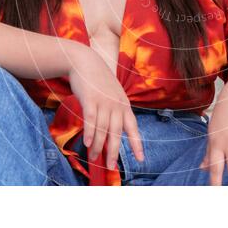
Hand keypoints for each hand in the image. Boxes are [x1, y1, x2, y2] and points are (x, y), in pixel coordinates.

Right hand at [66, 44, 144, 168]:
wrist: (86, 61)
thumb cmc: (99, 82)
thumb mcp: (112, 95)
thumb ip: (113, 112)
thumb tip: (111, 132)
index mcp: (124, 105)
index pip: (133, 128)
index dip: (137, 144)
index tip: (141, 159)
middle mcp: (116, 105)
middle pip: (117, 132)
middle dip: (114, 151)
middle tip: (111, 166)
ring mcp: (103, 102)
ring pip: (102, 128)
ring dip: (98, 145)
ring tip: (94, 157)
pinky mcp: (90, 99)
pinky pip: (91, 119)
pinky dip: (90, 132)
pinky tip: (87, 143)